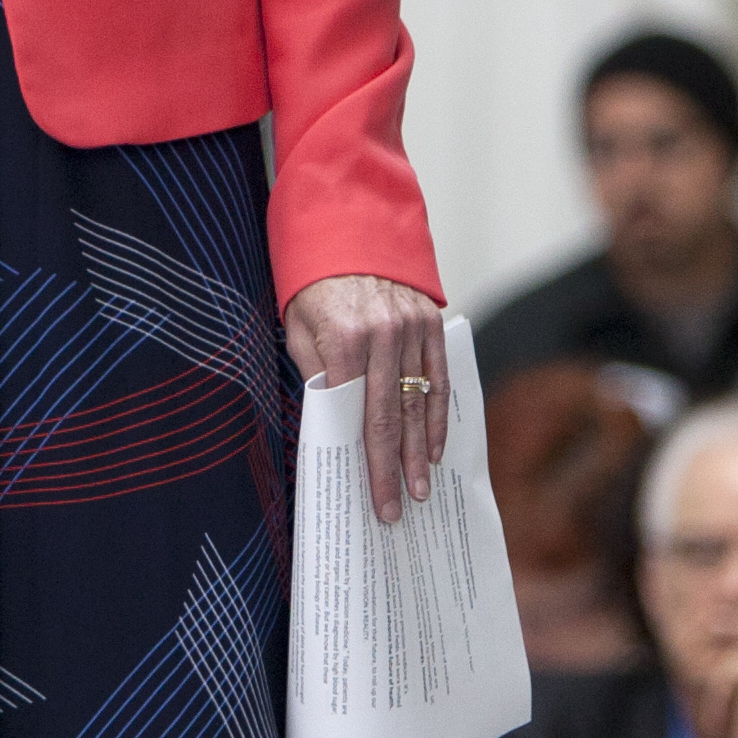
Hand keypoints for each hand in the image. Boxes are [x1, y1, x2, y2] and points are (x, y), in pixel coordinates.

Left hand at [284, 274, 450, 521]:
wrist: (346, 229)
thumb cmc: (312, 287)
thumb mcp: (298, 330)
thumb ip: (317, 376)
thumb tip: (334, 426)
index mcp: (346, 341)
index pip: (359, 416)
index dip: (369, 462)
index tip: (374, 498)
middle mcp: (385, 336)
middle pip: (393, 417)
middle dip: (396, 468)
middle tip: (399, 508)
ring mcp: (413, 329)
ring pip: (419, 402)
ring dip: (422, 450)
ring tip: (420, 488)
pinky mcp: (431, 323)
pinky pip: (438, 378)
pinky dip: (437, 415)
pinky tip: (435, 447)